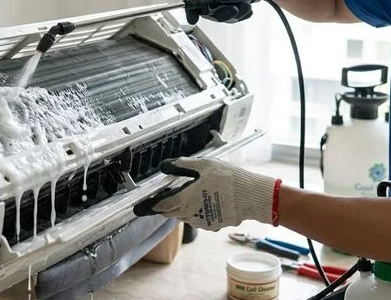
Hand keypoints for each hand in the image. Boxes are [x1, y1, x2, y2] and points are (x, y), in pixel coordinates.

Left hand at [133, 157, 279, 230]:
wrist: (252, 195)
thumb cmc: (228, 178)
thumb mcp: (203, 165)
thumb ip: (181, 166)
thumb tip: (164, 166)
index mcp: (184, 199)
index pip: (159, 205)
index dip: (148, 206)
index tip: (139, 208)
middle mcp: (190, 214)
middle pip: (171, 211)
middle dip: (167, 203)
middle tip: (172, 191)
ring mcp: (202, 221)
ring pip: (184, 215)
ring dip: (183, 206)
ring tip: (195, 191)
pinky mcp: (212, 225)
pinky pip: (198, 218)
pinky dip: (197, 210)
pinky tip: (208, 199)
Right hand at [185, 0, 276, 24]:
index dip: (191, 7)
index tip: (193, 18)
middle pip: (205, 9)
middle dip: (220, 12)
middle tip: (234, 9)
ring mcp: (218, 1)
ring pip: (219, 16)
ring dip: (234, 14)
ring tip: (247, 5)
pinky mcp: (227, 8)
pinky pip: (231, 18)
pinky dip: (241, 15)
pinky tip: (248, 6)